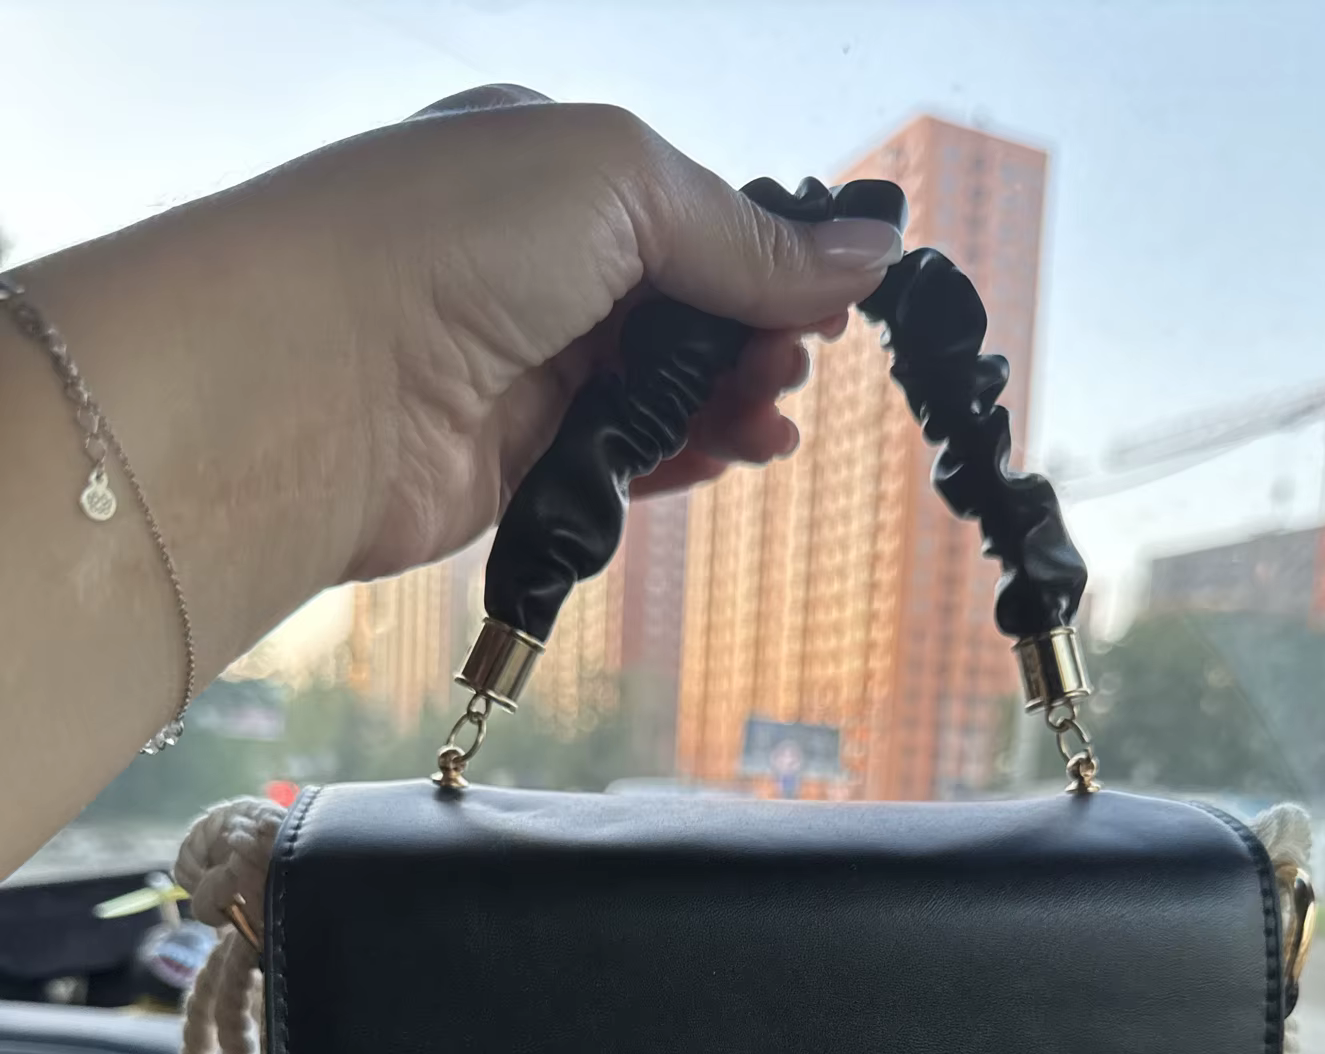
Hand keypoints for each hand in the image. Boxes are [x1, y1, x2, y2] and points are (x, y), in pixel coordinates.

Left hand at [294, 85, 904, 579]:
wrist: (311, 378)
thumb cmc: (436, 240)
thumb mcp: (621, 186)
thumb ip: (744, 234)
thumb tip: (862, 251)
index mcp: (549, 168)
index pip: (687, 213)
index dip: (765, 257)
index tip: (829, 300)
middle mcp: (531, 264)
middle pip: (681, 309)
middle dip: (754, 338)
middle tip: (795, 368)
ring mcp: (519, 366)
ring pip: (659, 391)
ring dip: (728, 405)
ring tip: (772, 422)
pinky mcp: (510, 461)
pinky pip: (622, 463)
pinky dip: (684, 460)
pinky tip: (732, 456)